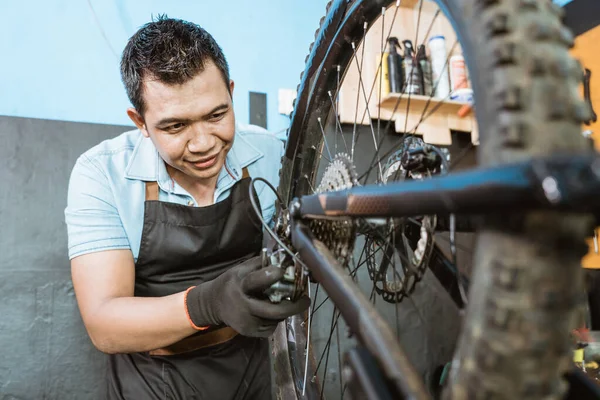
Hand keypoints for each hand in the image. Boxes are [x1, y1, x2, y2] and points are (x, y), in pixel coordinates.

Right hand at [186, 256, 309, 336]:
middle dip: (293, 306)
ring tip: (286, 302)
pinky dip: (276, 319)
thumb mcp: (241, 269)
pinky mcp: (249, 333)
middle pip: (273, 310)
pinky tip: (271, 312)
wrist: (213, 304)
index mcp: (239, 285)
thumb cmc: (231, 282)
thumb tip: (284, 257)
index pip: (255, 281)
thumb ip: (260, 264)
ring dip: (285, 311)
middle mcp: (242, 305)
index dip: (271, 276)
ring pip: (275, 319)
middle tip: (306, 300)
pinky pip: (271, 327)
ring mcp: (246, 322)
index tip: (284, 271)